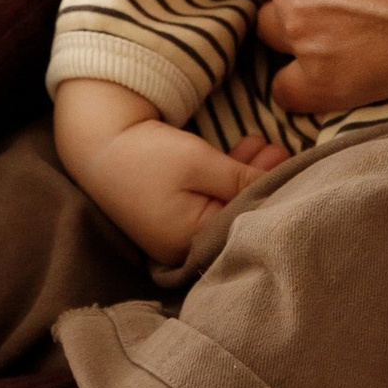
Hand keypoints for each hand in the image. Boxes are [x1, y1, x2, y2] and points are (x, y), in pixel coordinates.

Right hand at [76, 118, 281, 270]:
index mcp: (191, 242)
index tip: (291, 164)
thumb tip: (282, 187)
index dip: (271, 192)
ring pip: (224, 204)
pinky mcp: (172, 216)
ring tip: (267, 145)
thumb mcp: (201, 163)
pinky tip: (245, 151)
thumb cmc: (148, 154)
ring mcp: (176, 233)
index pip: (245, 222)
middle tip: (282, 150)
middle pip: (236, 216)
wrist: (96, 141)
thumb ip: (241, 180)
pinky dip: (226, 178)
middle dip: (262, 182)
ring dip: (246, 175)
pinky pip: (208, 200)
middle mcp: (184, 247)